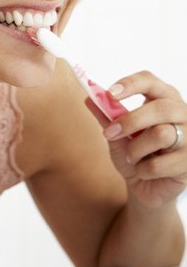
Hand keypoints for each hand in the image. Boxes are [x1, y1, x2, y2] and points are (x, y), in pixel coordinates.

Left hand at [88, 70, 186, 207]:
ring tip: (132, 157)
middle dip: (130, 121)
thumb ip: (106, 116)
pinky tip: (144, 171)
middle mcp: (183, 114)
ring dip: (135, 149)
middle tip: (109, 133)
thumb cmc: (133, 153)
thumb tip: (89, 97)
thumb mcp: (116, 133)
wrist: (144, 186)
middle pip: (161, 108)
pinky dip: (142, 170)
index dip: (131, 84)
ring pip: (161, 135)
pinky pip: (159, 164)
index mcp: (163, 100)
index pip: (151, 81)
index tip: (110, 93)